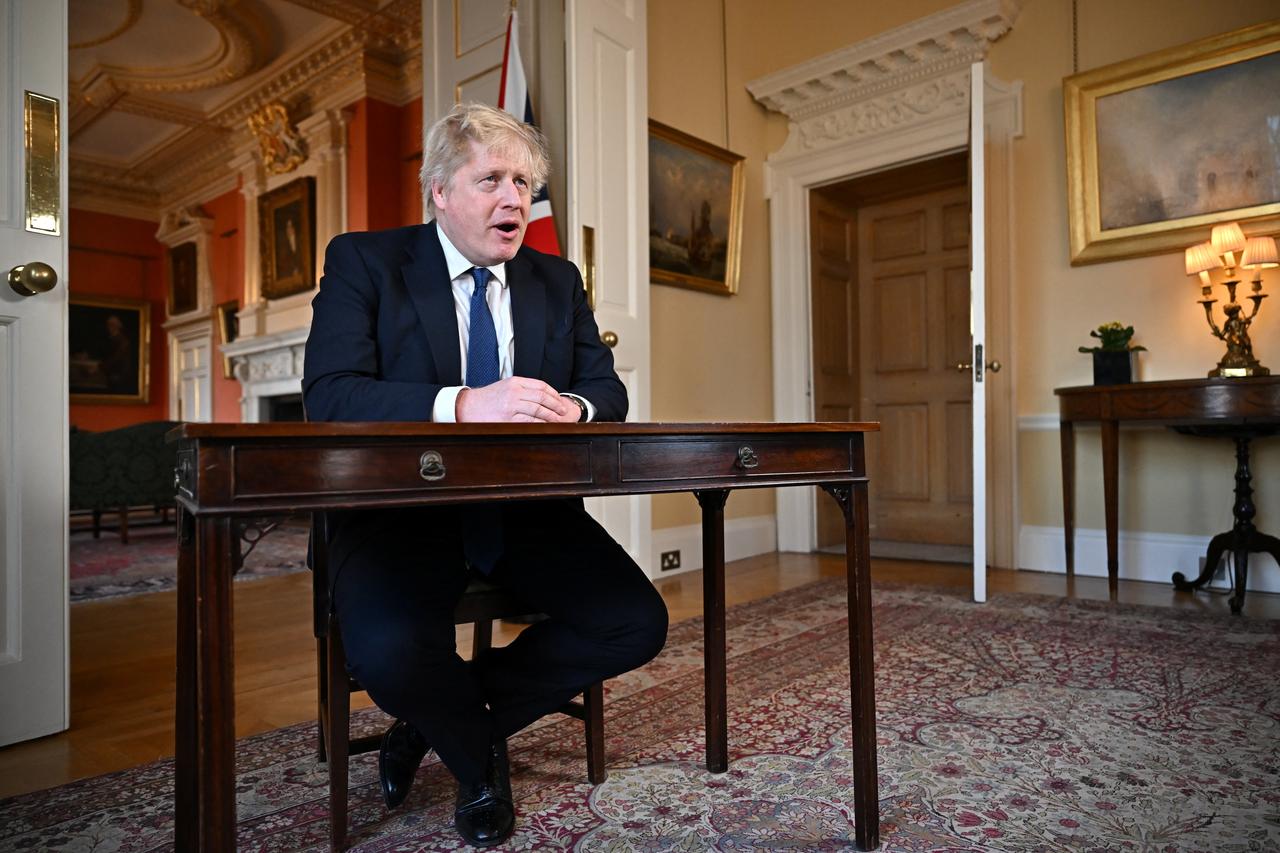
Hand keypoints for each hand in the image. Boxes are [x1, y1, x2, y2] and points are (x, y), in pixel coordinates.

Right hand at [455, 377, 580, 422]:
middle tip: (563, 411)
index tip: (559, 400)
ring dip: (551, 416)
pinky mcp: (508, 418)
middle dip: (556, 405)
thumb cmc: (487, 398)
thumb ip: (522, 389)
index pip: (541, 386)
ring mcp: (511, 405)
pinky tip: (545, 426)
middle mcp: (514, 392)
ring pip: (538, 409)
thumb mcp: (505, 386)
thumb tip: (542, 396)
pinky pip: (530, 421)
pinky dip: (540, 424)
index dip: (553, 394)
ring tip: (558, 420)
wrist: (467, 406)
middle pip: (542, 397)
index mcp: (515, 382)